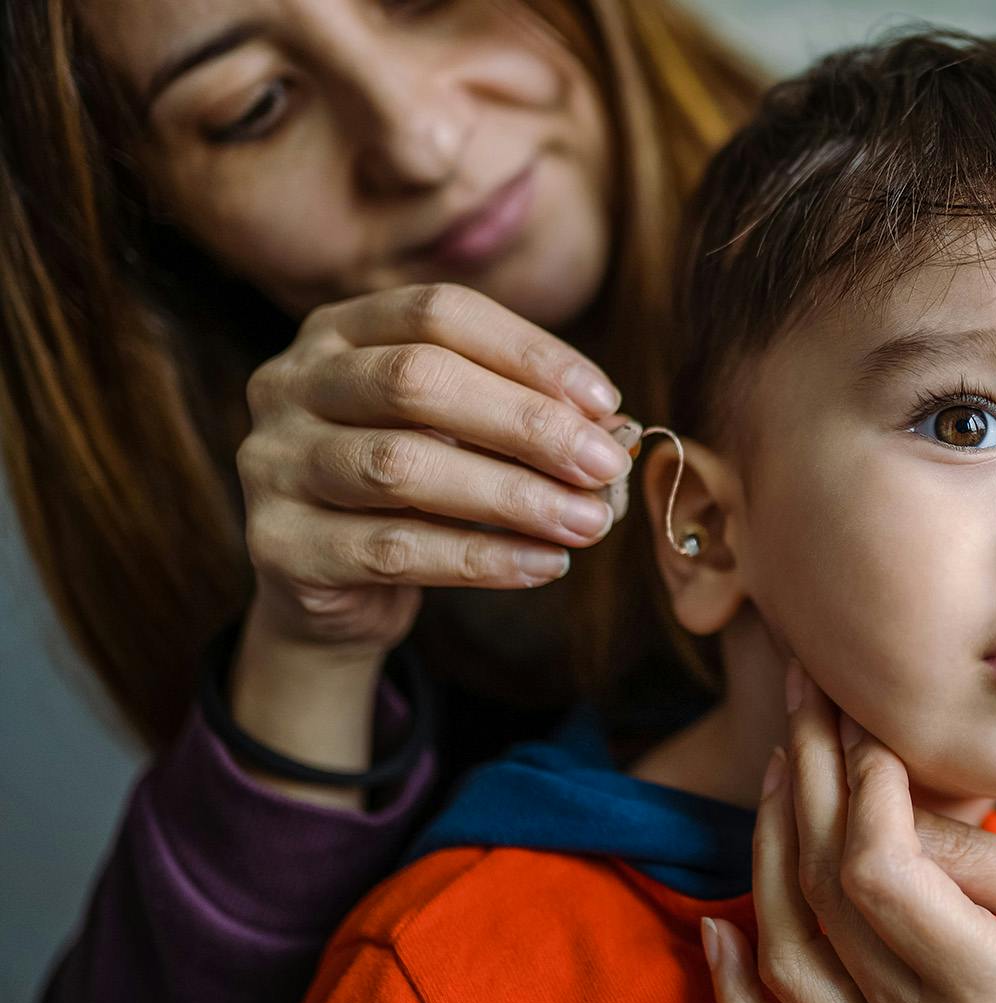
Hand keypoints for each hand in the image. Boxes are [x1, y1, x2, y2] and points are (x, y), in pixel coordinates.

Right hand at [228, 283, 632, 805]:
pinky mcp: (278, 544)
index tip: (605, 400)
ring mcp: (272, 461)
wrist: (329, 586)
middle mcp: (291, 382)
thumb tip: (613, 429)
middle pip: (416, 381)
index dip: (529, 351)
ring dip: (513, 496)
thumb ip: (524, 417)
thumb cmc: (413, 490)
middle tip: (605, 465)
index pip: (440, 312)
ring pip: (400, 467)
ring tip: (589, 522)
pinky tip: (544, 564)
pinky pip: (391, 550)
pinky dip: (480, 557)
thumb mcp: (462, 435)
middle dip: (527, 423)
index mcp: (339, 330)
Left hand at [701, 666, 995, 1002]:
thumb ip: (979, 857)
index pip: (878, 870)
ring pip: (788, 957)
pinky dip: (737, 994)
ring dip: (769, 854)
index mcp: (986, 988)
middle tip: (809, 701)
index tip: (871, 725)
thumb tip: (889, 805)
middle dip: (812, 778)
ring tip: (782, 771)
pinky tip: (718, 930)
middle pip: (826, 893)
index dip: (861, 785)